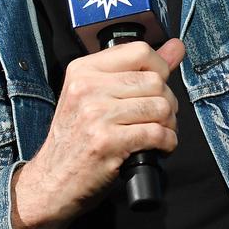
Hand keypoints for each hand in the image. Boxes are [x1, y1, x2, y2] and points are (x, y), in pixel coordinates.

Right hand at [10, 39, 183, 228]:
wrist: (51, 181)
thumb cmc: (77, 138)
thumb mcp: (97, 96)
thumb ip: (137, 69)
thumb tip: (176, 47)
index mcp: (83, 70)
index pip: (140, 51)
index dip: (161, 68)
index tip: (160, 85)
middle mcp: (87, 87)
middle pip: (155, 81)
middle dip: (167, 102)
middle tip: (159, 118)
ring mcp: (96, 114)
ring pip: (160, 107)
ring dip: (169, 124)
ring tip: (158, 133)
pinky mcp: (107, 142)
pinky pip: (157, 133)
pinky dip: (167, 143)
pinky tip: (158, 148)